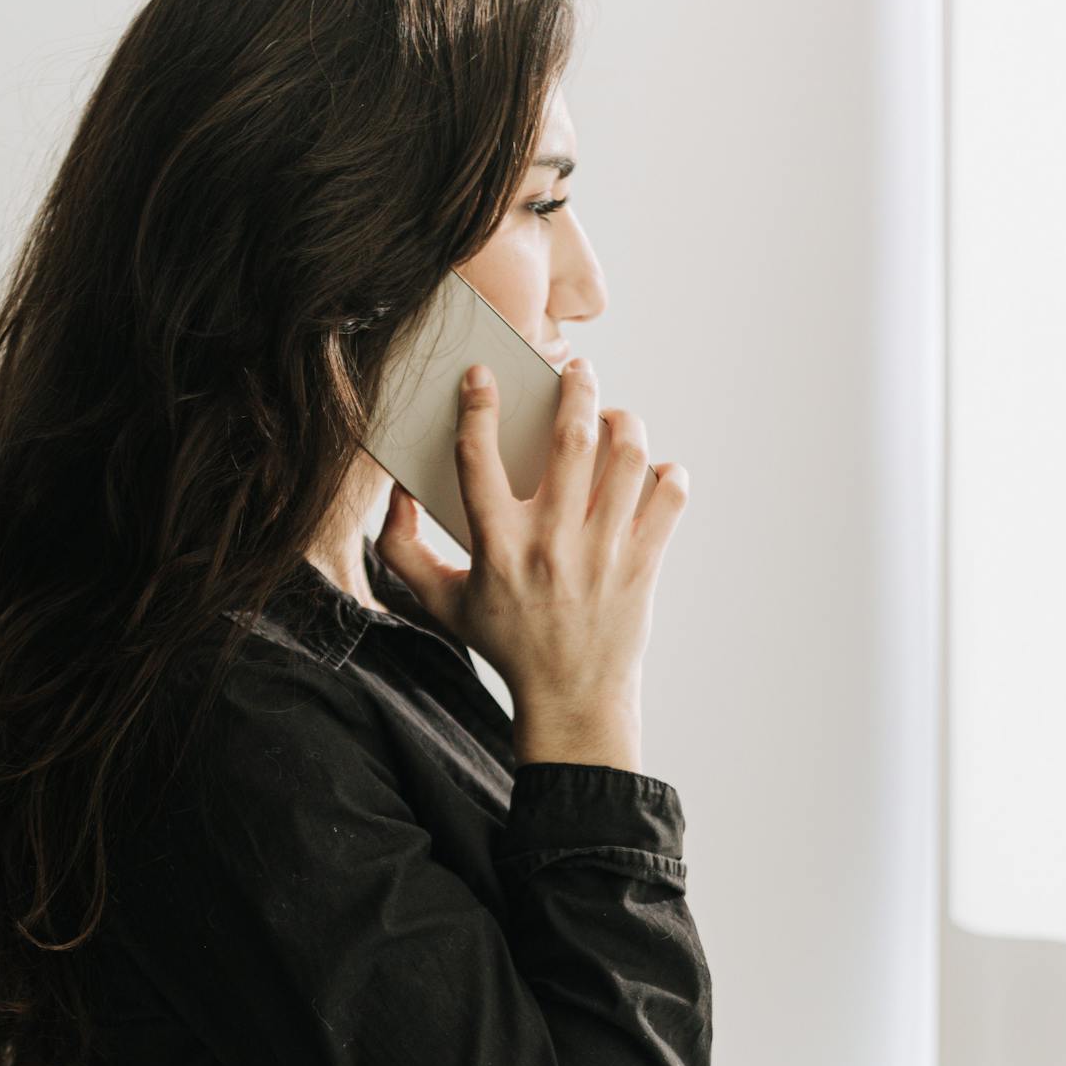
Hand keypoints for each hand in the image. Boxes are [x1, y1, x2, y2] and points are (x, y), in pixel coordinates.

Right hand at [371, 357, 687, 731]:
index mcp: (496, 548)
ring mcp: (603, 553)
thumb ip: (402, 550)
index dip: (477, 407)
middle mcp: (550, 545)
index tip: (482, 375)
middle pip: (571, 440)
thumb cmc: (504, 642)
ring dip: (624, 420)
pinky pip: (669, 497)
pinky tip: (652, 468)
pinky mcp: (644, 564)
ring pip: (627, 458)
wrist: (570, 697)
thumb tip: (396, 494)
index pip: (477, 460)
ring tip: (612, 415)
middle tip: (576, 369)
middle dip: (575, 388)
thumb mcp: (439, 603)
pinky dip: (668, 472)